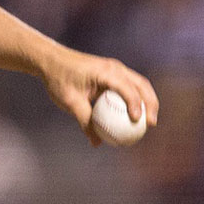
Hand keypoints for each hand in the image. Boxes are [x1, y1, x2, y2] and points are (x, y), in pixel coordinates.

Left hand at [39, 46, 158, 146]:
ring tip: (148, 122)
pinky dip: (136, 99)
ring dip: (147, 101)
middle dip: (151, 103)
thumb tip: (97, 143)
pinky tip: (134, 116)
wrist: (51, 61)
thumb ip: (85, 121)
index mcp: (105, 71)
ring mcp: (115, 68)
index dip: (135, 104)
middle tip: (151, 124)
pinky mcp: (113, 72)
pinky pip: (129, 86)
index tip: (137, 121)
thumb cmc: (59, 79)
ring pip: (139, 84)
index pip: (126, 88)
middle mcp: (114, 67)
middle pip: (141, 84)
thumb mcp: (70, 102)